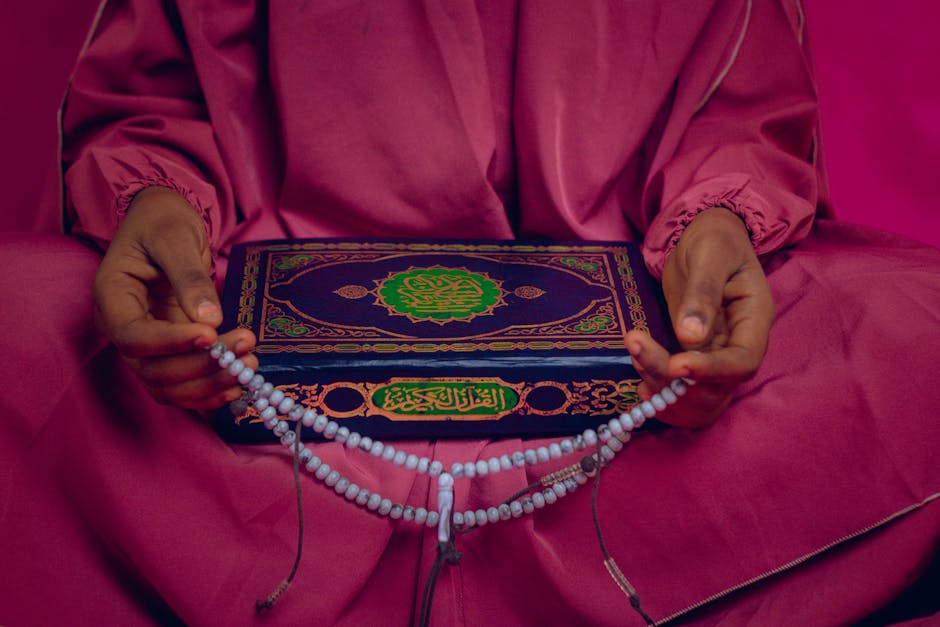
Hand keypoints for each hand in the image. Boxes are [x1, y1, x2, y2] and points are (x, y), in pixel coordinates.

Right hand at [92, 186, 257, 409]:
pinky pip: (182, 385)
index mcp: (112, 298)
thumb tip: (210, 319)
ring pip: (168, 385)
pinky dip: (209, 392)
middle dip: (201, 366)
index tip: (210, 335)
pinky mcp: (168, 352)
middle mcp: (123, 329)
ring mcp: (146, 345)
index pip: (133, 337)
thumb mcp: (175, 238)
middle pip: (152, 369)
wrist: (165, 224)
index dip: (170, 343)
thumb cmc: (163, 223)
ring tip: (250, 365)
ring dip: (210, 383)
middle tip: (244, 346)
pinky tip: (239, 384)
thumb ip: (188, 276)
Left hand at [626, 207, 773, 426]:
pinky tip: (637, 379)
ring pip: (696, 394)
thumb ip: (702, 294)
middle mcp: (738, 345)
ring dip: (662, 387)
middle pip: (717, 386)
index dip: (710, 371)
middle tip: (638, 349)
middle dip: (676, 380)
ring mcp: (716, 355)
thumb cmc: (714, 240)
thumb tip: (690, 337)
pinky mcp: (694, 356)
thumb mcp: (709, 255)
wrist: (704, 238)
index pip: (742, 362)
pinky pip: (681, 387)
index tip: (675, 366)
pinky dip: (659, 390)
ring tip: (634, 351)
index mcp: (754, 320)